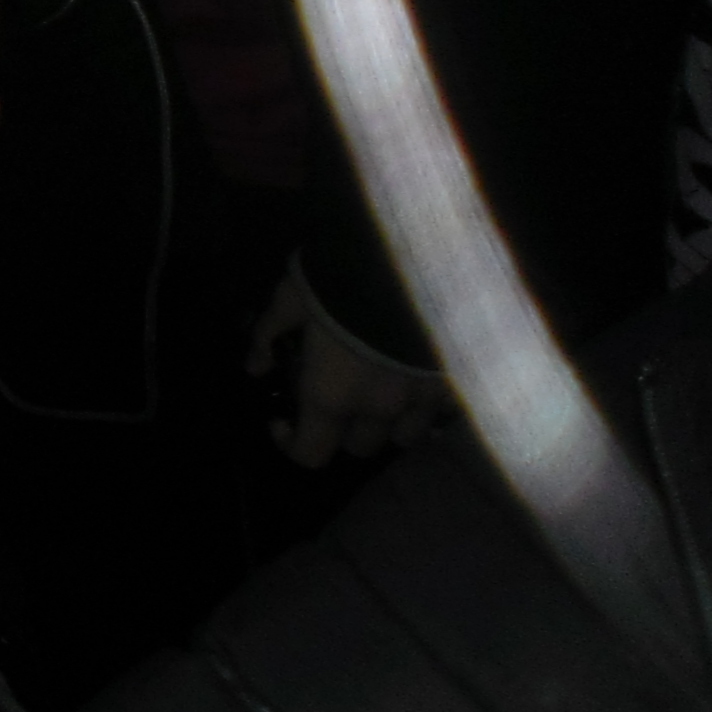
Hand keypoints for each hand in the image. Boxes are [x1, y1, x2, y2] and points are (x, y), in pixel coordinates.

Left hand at [247, 263, 449, 467]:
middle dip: (341, 431)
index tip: (282, 420)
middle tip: (334, 399)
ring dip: (388, 424)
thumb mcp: (290, 298)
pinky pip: (441, 411)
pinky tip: (416, 379)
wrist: (412, 257)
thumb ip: (268, 336)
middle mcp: (379, 410)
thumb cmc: (339, 280)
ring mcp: (422, 399)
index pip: (310, 455)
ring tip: (380, 394)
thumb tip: (254, 367)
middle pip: (360, 447)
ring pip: (405, 436)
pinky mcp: (456, 380)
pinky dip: (426, 404)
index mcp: (332, 396)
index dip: (291, 444)